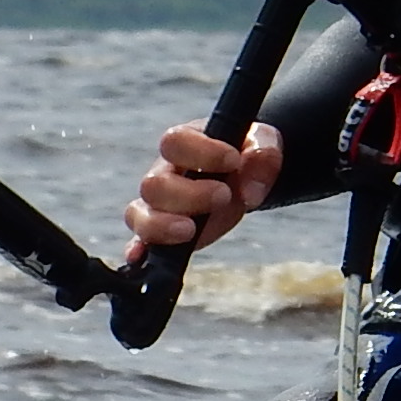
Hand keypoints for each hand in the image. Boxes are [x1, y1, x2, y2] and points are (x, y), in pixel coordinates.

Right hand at [125, 120, 284, 263]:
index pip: (174, 142)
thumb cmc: (246, 154)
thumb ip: (263, 156)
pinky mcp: (163, 233)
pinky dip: (138, 250)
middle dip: (189, 195)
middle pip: (153, 185)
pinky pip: (140, 241)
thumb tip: (250, 194)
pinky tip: (141, 258)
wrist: (244, 173)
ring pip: (139, 214)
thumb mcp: (262, 144)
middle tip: (223, 196)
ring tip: (191, 230)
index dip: (201, 152)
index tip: (233, 160)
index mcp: (184, 144)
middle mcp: (164, 174)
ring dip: (162, 224)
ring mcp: (159, 205)